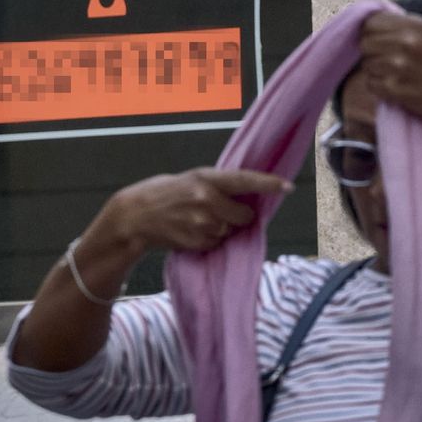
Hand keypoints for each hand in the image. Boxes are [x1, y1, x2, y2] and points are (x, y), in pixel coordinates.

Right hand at [100, 168, 293, 253]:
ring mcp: (201, 223)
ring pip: (229, 232)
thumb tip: (245, 198)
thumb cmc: (163, 193)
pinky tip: (189, 231)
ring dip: (220, 228)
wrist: (134, 216)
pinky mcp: (196, 241)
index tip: (287, 187)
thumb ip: (216, 186)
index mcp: (205, 178)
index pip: (244, 180)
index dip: (268, 184)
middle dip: (237, 216)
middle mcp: (206, 200)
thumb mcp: (190, 179)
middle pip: (243, 216)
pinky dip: (208, 240)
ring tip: (195, 220)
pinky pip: (215, 244)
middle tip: (219, 211)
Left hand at [358, 12, 421, 127]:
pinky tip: (397, 86)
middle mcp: (404, 42)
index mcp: (414, 25)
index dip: (371, 32)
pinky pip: (370, 83)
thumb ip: (402, 26)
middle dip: (373, 52)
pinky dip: (379, 86)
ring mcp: (396, 66)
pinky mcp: (392, 87)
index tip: (378, 40)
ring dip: (377, 70)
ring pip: (366, 64)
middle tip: (388, 60)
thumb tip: (370, 22)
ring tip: (397, 74)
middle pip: (365, 43)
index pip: (370, 22)